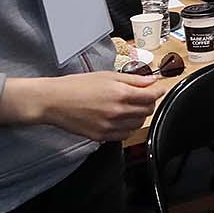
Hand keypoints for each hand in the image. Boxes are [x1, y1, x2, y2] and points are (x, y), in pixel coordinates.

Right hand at [0, 70, 164, 141]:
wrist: (53, 101)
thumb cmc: (76, 85)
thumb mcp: (107, 76)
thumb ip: (133, 80)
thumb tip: (152, 81)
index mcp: (120, 94)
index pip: (151, 96)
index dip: (159, 91)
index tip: (160, 89)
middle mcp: (117, 112)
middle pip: (147, 110)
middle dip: (149, 102)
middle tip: (144, 96)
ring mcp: (110, 126)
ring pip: (138, 124)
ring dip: (139, 115)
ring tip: (130, 107)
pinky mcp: (102, 136)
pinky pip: (125, 135)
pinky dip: (128, 127)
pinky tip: (121, 119)